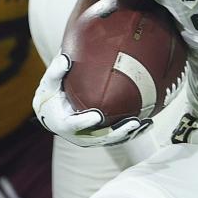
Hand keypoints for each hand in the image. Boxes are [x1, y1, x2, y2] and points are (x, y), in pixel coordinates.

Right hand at [32, 53, 152, 146]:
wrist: (52, 112)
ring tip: (146, 123)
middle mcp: (77, 136)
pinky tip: (148, 123)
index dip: (85, 122)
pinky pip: (118, 137)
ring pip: (112, 140)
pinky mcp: (100, 138)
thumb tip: (65, 58)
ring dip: (130, 133)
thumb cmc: (51, 95)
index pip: (73, 125)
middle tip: (133, 122)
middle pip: (99, 137)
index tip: (97, 116)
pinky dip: (133, 132)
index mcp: (62, 123)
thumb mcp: (49, 83)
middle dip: (118, 132)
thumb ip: (56, 71)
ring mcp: (90, 139)